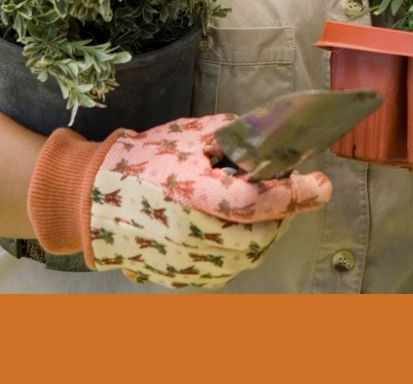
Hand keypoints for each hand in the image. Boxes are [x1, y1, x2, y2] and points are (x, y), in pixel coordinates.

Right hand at [28, 114, 331, 287]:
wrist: (92, 200)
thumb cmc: (142, 162)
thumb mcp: (186, 136)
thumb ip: (231, 137)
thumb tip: (273, 138)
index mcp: (187, 193)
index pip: (251, 200)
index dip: (291, 194)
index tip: (320, 184)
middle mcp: (187, 234)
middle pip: (258, 235)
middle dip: (280, 215)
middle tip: (287, 194)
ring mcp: (184, 262)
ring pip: (248, 255)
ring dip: (263, 231)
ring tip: (255, 207)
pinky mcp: (182, 277)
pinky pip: (228, 267)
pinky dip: (240, 247)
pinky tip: (230, 226)